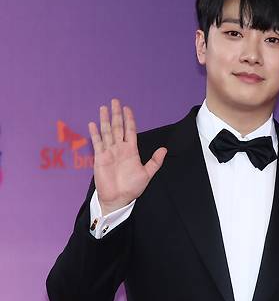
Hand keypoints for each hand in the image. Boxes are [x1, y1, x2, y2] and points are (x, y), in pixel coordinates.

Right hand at [89, 98, 166, 214]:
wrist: (119, 199)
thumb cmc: (132, 187)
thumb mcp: (147, 173)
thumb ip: (155, 161)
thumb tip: (164, 149)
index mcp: (131, 150)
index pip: (130, 130)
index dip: (129, 119)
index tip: (127, 108)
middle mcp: (119, 148)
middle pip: (117, 127)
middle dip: (116, 114)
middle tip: (115, 101)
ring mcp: (109, 152)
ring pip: (107, 132)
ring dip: (105, 120)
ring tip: (104, 107)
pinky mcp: (100, 158)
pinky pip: (97, 143)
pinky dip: (95, 134)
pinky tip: (93, 123)